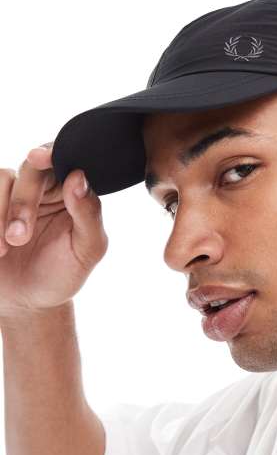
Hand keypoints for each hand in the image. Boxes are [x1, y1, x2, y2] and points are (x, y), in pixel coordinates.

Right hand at [0, 143, 108, 319]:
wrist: (27, 302)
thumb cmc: (62, 274)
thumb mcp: (86, 250)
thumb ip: (89, 214)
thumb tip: (78, 177)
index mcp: (72, 192)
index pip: (66, 159)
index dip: (53, 152)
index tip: (39, 158)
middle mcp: (42, 186)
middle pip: (31, 169)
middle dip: (22, 202)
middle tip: (19, 238)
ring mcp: (11, 193)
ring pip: (2, 178)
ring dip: (0, 214)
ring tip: (4, 249)